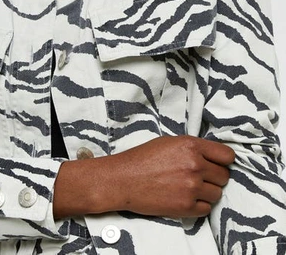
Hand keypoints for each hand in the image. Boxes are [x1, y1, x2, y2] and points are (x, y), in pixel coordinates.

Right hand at [53, 135, 234, 218]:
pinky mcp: (186, 206)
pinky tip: (185, 198)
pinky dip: (199, 205)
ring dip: (207, 192)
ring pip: (217, 193)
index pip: (227, 155)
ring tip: (190, 188)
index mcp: (191, 146)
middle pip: (224, 176)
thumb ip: (193, 148)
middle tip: (200, 177)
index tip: (218, 164)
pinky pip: (207, 209)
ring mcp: (192, 187)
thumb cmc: (143, 158)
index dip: (223, 161)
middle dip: (214, 177)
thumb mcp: (169, 142)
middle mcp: (195, 165)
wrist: (124, 179)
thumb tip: (212, 156)